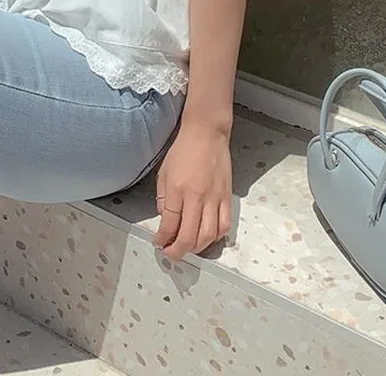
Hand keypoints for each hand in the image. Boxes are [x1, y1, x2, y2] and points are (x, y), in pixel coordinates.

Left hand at [153, 120, 232, 258]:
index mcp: (178, 190)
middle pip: (189, 236)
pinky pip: (224, 225)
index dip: (162, 239)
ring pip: (208, 235)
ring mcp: (214, 198)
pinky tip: (207, 237)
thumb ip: (164, 199)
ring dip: (197, 248)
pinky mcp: (227, 197)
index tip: (159, 242)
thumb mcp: (164, 173)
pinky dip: (216, 237)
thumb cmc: (183, 150)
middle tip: (171, 252)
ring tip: (188, 247)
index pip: (169, 224)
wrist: (207, 133)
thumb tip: (165, 220)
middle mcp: (197, 197)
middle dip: (178, 251)